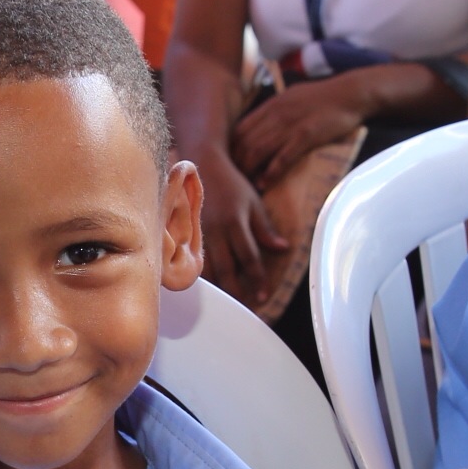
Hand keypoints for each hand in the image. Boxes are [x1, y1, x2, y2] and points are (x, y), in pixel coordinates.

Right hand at [198, 152, 291, 301]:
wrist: (201, 163)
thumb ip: (265, 229)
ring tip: (227, 302)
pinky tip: (206, 285)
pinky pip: (191, 258)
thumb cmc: (230, 183)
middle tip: (246, 305)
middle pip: (227, 268)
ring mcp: (197, 231)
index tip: (263, 295)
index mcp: (235, 222)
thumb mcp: (253, 203)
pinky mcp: (185, 231)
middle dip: (237, 289)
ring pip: (206, 266)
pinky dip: (199, 274)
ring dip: (218, 286)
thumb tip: (282, 249)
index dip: (257, 278)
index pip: (249, 257)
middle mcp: (216, 229)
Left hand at [231, 71, 382, 189]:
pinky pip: (282, 157)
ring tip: (243, 186)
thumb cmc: (322, 97)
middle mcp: (275, 114)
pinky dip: (270, 172)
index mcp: (270, 105)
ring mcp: (290, 125)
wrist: (350, 93)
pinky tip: (263, 184)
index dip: (229, 149)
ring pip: (258, 150)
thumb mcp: (290, 98)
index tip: (227, 166)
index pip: (239, 130)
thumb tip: (258, 128)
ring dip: (248, 170)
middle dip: (235, 164)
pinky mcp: (306, 135)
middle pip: (245, 142)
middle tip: (232, 182)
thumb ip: (273, 112)